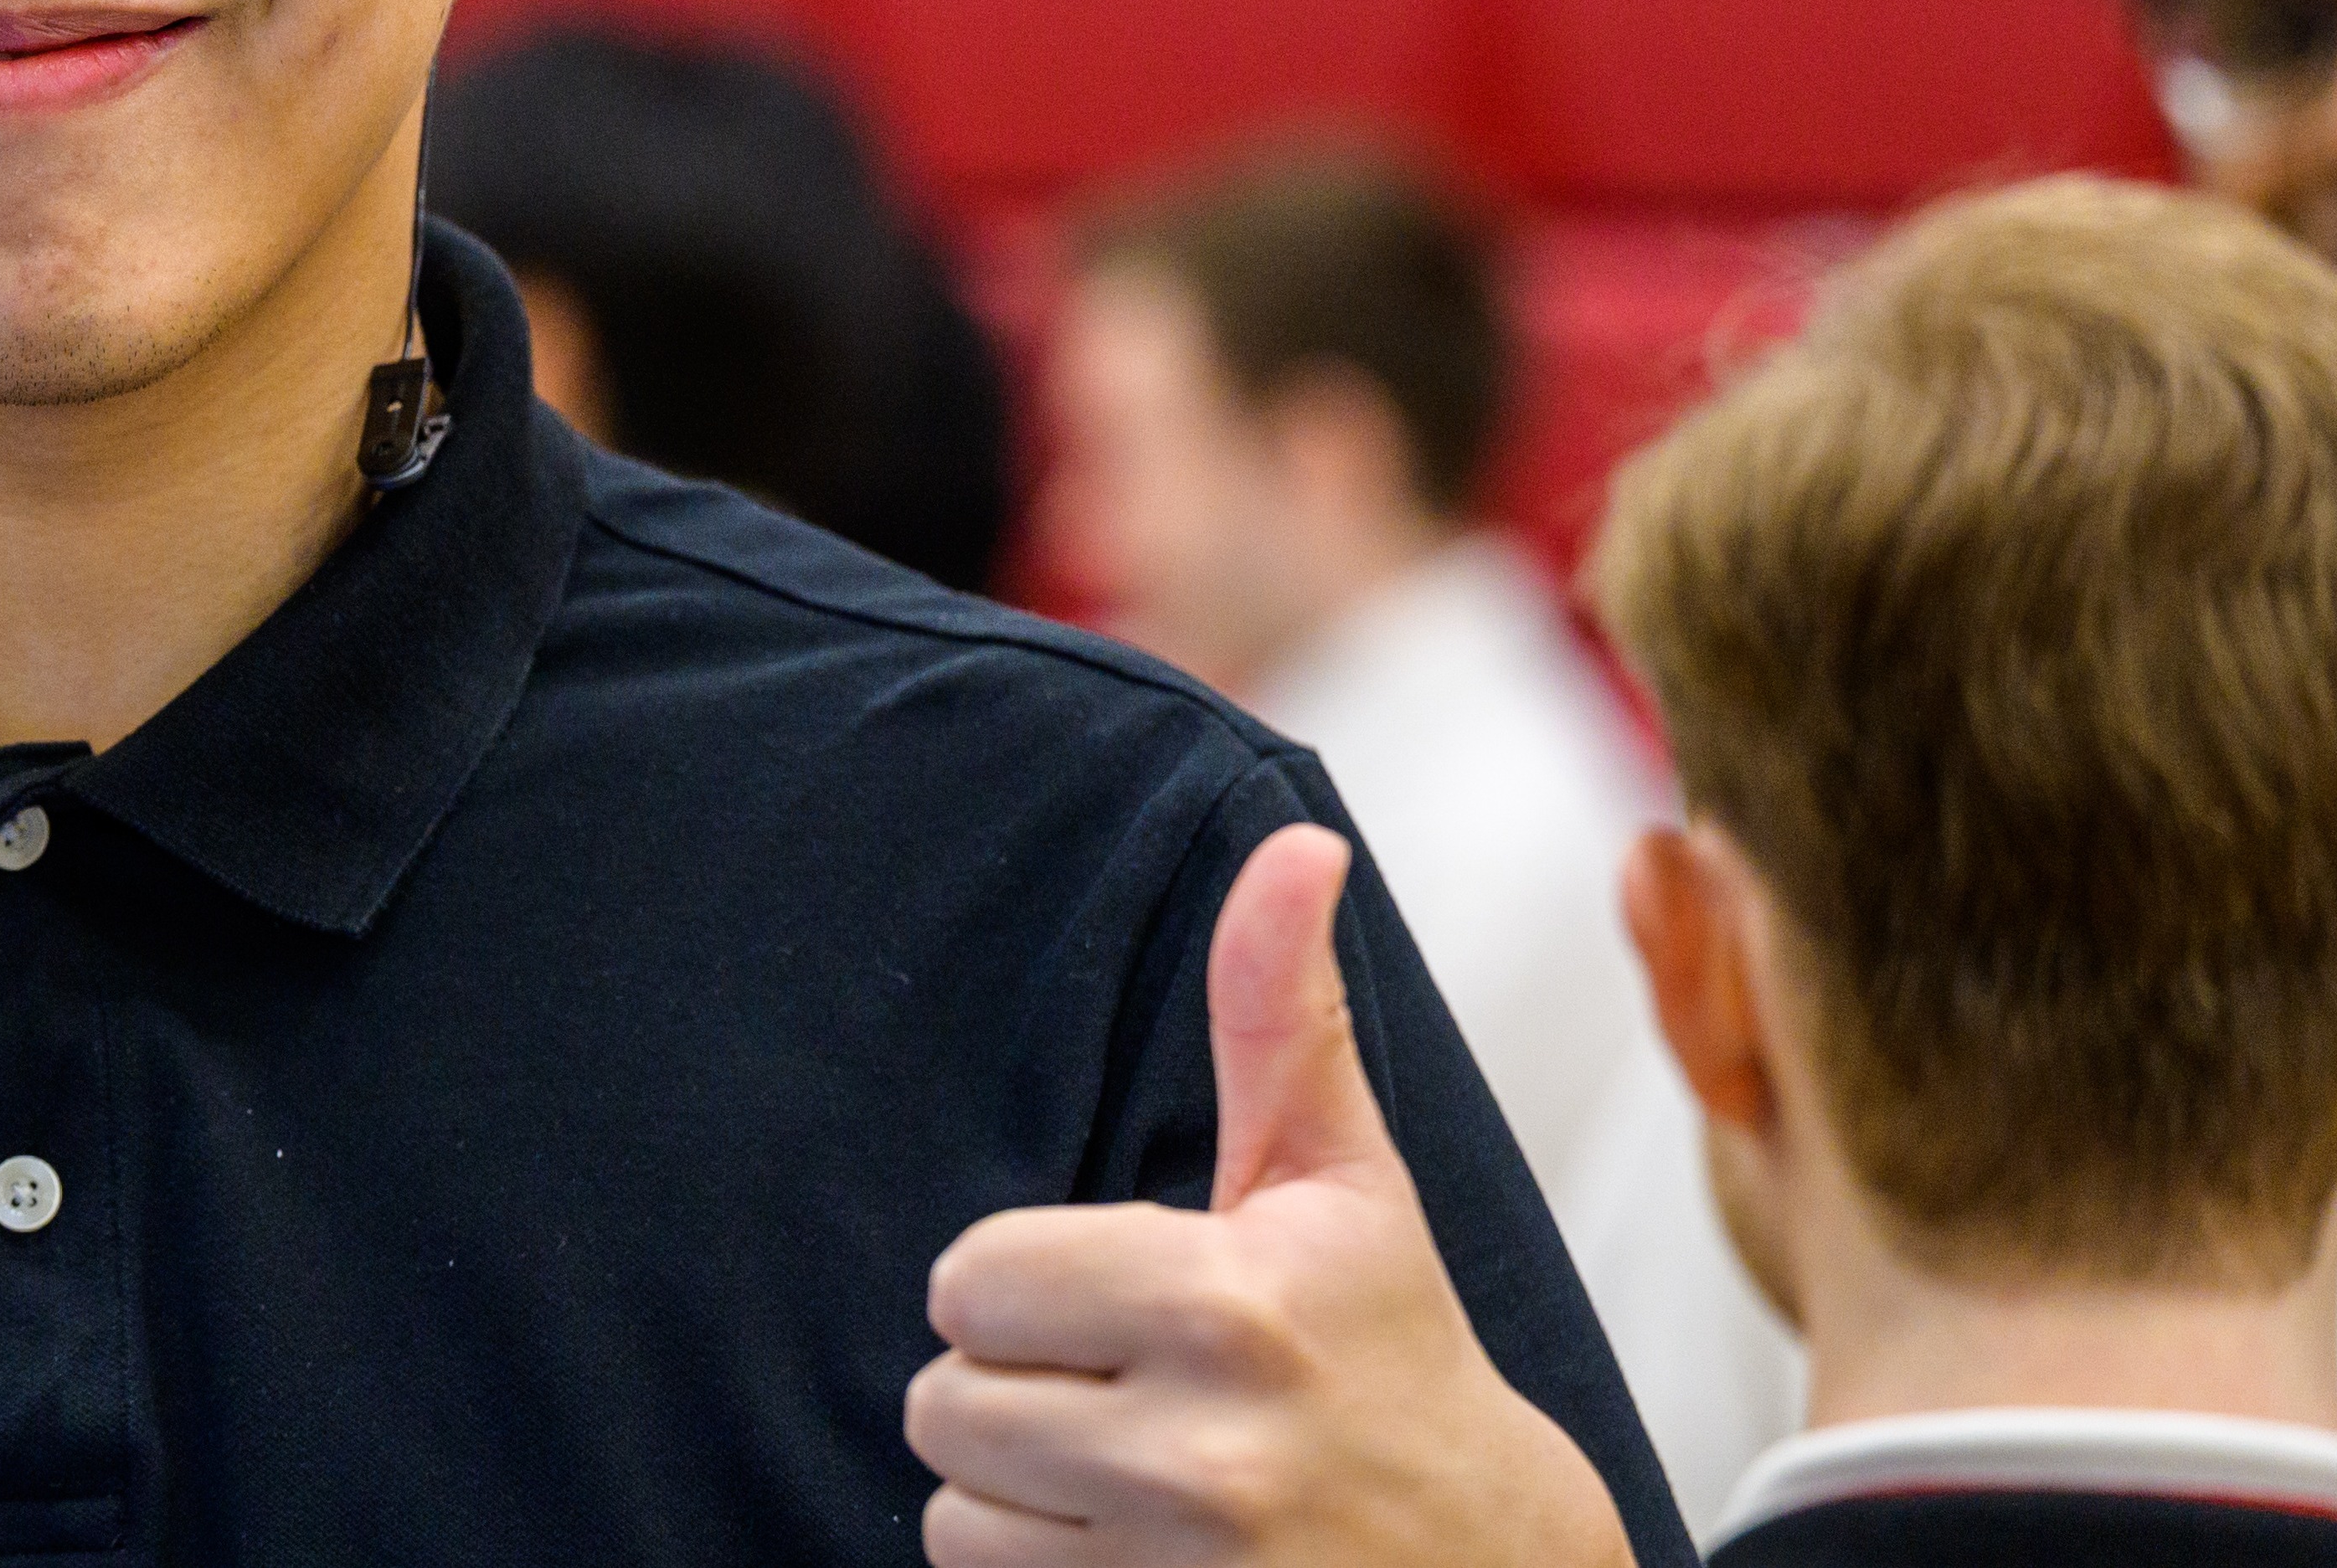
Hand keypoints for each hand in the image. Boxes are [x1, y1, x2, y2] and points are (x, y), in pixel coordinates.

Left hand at [904, 826, 1630, 1567]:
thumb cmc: (1392, 1352)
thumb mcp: (1343, 1183)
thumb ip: (1283, 1012)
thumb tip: (1295, 840)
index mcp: (1229, 1305)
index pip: (970, 1278)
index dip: (1030, 1289)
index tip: (1130, 1306)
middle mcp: (1203, 1455)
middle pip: (943, 1401)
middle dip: (1016, 1397)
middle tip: (1136, 1399)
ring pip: (953, 1515)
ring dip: (1022, 1503)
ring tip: (1145, 1489)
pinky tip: (1145, 1565)